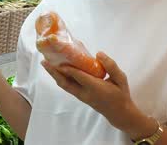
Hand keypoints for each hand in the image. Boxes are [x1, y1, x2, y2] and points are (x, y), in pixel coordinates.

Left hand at [42, 52, 156, 140]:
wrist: (119, 113)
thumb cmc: (121, 94)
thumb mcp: (121, 79)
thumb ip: (111, 66)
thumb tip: (99, 54)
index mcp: (96, 88)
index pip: (79, 77)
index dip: (69, 69)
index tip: (59, 60)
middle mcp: (85, 93)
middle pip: (66, 83)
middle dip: (54, 72)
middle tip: (44, 61)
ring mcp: (81, 96)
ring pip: (64, 86)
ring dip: (54, 75)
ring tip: (46, 64)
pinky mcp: (80, 97)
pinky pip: (68, 87)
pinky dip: (60, 78)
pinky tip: (57, 70)